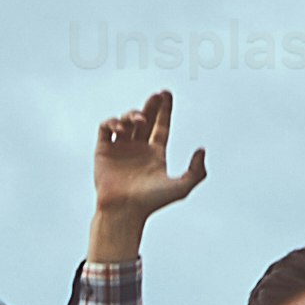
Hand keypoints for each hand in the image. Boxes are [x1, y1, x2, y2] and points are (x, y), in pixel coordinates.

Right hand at [91, 90, 209, 237]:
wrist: (124, 210)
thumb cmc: (152, 202)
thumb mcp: (182, 187)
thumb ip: (197, 171)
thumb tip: (201, 149)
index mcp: (155, 154)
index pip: (161, 126)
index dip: (165, 110)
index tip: (166, 94)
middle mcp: (138, 149)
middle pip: (145, 120)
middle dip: (151, 106)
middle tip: (157, 95)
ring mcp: (120, 149)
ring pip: (125, 122)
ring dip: (131, 115)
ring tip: (137, 120)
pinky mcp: (103, 151)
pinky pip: (106, 128)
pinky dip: (112, 122)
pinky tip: (121, 127)